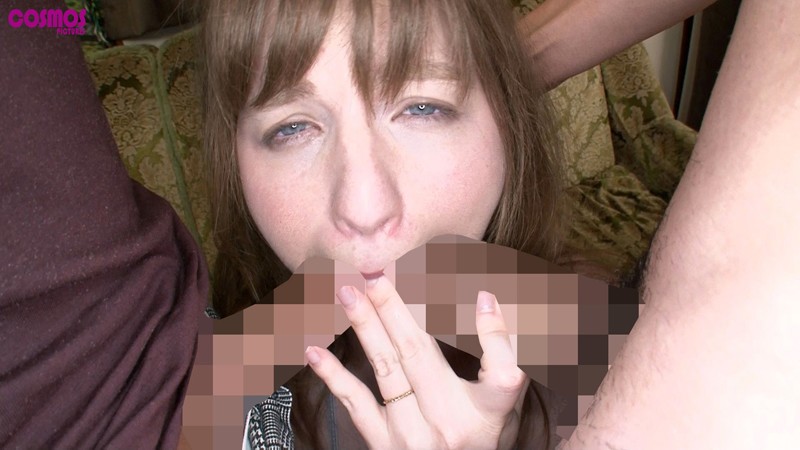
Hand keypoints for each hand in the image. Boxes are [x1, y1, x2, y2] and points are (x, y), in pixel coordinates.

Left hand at [304, 275, 528, 449]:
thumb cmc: (472, 437)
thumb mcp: (498, 410)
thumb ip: (499, 358)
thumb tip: (485, 298)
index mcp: (486, 416)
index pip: (502, 376)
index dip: (496, 336)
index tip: (484, 294)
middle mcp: (449, 425)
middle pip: (420, 355)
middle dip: (393, 310)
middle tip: (373, 275)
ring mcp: (413, 436)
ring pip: (386, 369)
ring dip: (364, 326)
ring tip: (347, 293)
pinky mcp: (384, 446)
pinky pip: (357, 404)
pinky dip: (334, 376)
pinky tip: (314, 351)